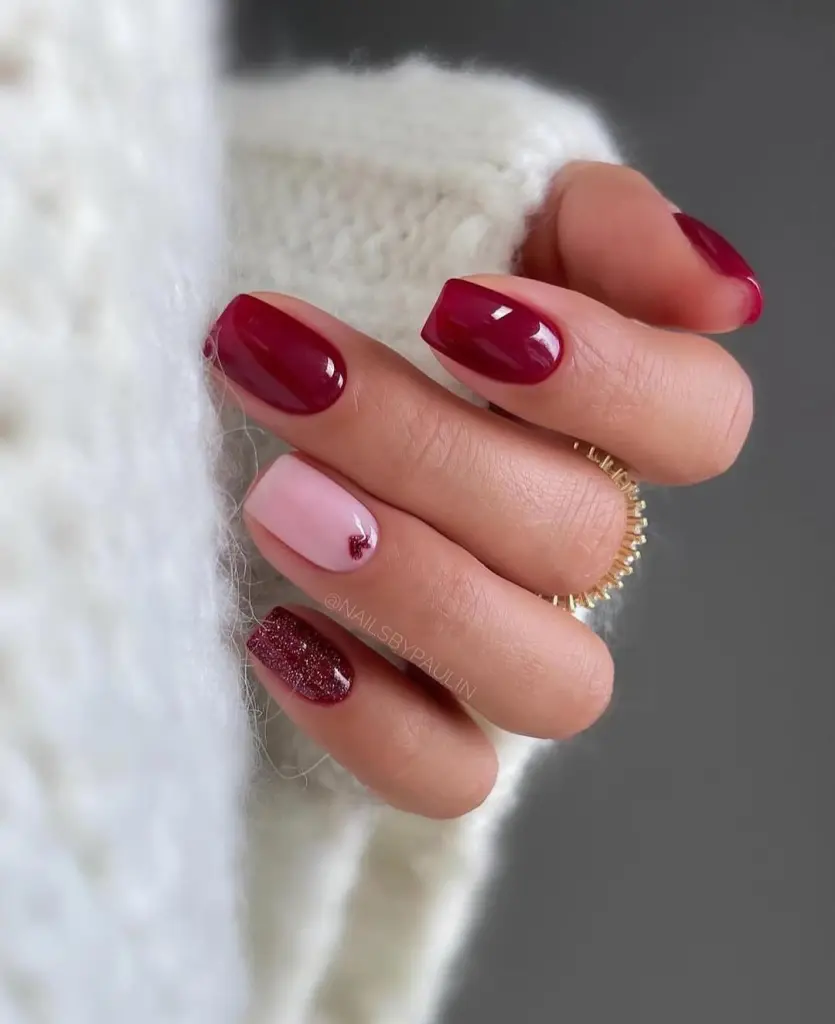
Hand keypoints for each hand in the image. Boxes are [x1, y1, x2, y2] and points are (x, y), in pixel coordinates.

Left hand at [206, 162, 756, 818]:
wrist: (230, 357)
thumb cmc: (344, 260)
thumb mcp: (464, 200)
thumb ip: (596, 225)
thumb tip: (720, 289)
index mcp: (605, 419)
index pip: (701, 424)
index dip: (606, 379)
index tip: (455, 312)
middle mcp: (572, 545)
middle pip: (586, 540)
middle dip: (432, 453)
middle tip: (292, 376)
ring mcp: (505, 647)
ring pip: (545, 680)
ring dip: (415, 590)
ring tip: (276, 503)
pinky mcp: (425, 724)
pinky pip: (448, 778)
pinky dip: (370, 720)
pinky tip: (275, 632)